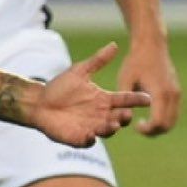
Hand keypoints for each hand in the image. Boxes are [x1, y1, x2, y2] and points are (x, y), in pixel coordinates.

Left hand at [26, 43, 152, 147]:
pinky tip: (90, 135)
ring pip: (107, 131)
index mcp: (104, 100)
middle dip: (124, 117)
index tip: (147, 98)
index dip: (135, 100)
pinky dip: (90, 140)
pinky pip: (87, 141)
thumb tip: (114, 45)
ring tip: (113, 125)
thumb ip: (98, 61)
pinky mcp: (78, 138)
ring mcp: (91, 127)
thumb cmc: (60, 87)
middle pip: (119, 118)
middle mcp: (101, 115)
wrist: (39, 102)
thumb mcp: (80, 72)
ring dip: (111, 129)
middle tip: (127, 114)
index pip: (124, 99)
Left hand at [119, 39, 181, 136]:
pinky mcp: (177, 91)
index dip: (147, 130)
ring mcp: (177, 93)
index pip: (158, 122)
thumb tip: (125, 118)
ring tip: (144, 123)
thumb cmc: (135, 62)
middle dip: (154, 132)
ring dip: (160, 126)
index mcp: (160, 93)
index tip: (136, 126)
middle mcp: (172, 94)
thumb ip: (125, 100)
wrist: (151, 45)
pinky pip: (174, 113)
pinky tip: (150, 115)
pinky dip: (164, 119)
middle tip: (140, 128)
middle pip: (167, 125)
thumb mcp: (125, 80)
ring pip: (173, 121)